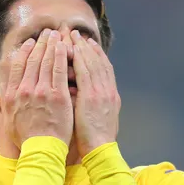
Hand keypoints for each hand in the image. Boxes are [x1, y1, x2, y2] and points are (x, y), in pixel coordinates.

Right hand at [3, 29, 73, 146]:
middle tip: (47, 33)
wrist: (41, 150)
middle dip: (41, 43)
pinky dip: (62, 56)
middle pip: (32, 59)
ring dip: (52, 45)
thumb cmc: (27, 138)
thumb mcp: (9, 119)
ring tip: (57, 35)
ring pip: (46, 61)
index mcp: (12, 95)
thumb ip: (8, 102)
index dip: (25, 51)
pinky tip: (65, 47)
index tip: (31, 43)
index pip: (17, 65)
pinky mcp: (58, 96)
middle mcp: (24, 90)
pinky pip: (60, 70)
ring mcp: (42, 92)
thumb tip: (3, 91)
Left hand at [70, 30, 120, 155]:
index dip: (97, 56)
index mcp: (112, 97)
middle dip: (89, 47)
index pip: (105, 70)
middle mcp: (108, 91)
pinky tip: (72, 48)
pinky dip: (79, 57)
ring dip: (83, 47)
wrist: (100, 149)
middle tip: (80, 35)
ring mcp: (101, 92)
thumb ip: (90, 105)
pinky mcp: (92, 95)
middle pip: (99, 62)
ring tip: (74, 36)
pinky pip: (85, 70)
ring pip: (92, 63)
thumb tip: (78, 96)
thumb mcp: (97, 119)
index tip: (90, 45)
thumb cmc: (95, 140)